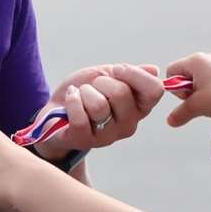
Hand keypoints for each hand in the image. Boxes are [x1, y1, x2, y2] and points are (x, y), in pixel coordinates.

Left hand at [31, 63, 164, 158]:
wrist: (56, 111)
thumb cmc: (86, 93)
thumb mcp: (109, 76)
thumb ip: (131, 73)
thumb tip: (154, 70)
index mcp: (139, 107)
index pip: (155, 90)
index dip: (134, 74)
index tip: (117, 70)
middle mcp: (129, 124)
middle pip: (122, 93)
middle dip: (102, 82)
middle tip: (94, 87)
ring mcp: (108, 136)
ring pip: (99, 106)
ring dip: (84, 92)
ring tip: (81, 95)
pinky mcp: (85, 141)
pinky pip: (80, 118)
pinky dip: (72, 101)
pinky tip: (71, 99)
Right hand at [163, 51, 210, 127]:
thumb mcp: (196, 107)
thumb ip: (180, 113)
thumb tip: (171, 121)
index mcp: (195, 60)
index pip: (172, 71)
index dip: (175, 88)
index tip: (187, 97)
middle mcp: (207, 57)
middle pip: (185, 73)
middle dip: (188, 89)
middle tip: (199, 100)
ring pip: (199, 77)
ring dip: (200, 90)